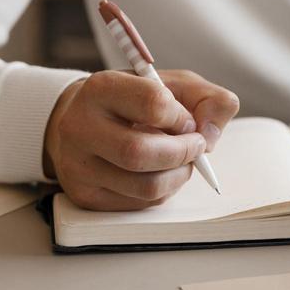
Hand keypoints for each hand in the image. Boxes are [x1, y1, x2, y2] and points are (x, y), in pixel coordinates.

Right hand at [43, 69, 240, 209]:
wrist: (83, 120)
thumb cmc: (136, 101)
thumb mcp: (174, 85)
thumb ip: (208, 99)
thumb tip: (211, 136)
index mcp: (101, 89)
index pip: (152, 103)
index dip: (182, 116)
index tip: (187, 121)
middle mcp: (80, 126)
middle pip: (140, 153)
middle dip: (183, 153)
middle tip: (195, 146)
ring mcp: (78, 165)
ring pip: (145, 186)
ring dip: (178, 176)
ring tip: (180, 161)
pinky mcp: (85, 195)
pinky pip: (139, 204)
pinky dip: (163, 191)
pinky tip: (159, 172)